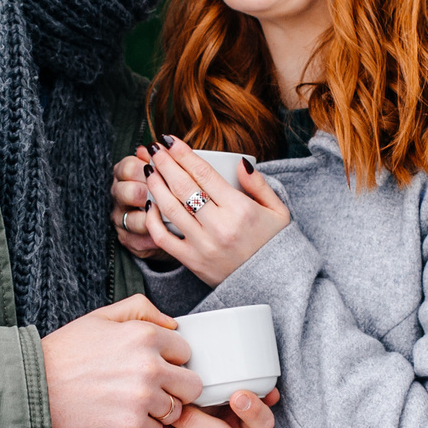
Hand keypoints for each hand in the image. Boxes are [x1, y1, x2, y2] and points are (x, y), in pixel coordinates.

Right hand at [40, 295, 205, 427]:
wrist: (33, 388)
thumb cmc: (65, 352)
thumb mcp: (101, 317)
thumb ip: (140, 310)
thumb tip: (172, 324)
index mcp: (144, 335)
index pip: (186, 351)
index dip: (171, 360)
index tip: (154, 367)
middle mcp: (149, 365)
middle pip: (192, 385)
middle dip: (175, 389)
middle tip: (152, 391)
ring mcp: (142, 398)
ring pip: (176, 412)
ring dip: (159, 412)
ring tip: (133, 406)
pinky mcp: (131, 426)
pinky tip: (123, 420)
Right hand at [110, 153, 164, 261]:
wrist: (168, 224)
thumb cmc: (167, 192)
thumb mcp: (167, 174)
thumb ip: (165, 161)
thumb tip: (162, 145)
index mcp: (125, 174)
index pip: (127, 167)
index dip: (144, 168)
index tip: (160, 169)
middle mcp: (119, 196)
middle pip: (126, 192)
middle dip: (147, 193)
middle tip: (165, 195)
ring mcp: (121, 219)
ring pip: (131, 219)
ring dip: (151, 219)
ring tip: (170, 218)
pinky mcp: (128, 240)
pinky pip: (138, 240)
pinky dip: (153, 238)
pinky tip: (168, 235)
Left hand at [139, 388, 277, 427]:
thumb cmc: (178, 415)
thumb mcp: (195, 396)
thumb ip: (203, 376)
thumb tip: (201, 340)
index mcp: (239, 426)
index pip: (262, 423)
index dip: (254, 411)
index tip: (238, 396)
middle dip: (195, 422)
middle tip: (174, 409)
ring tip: (155, 425)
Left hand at [140, 138, 289, 287]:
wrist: (272, 287)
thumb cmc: (274, 245)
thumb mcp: (278, 211)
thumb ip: (258, 184)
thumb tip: (239, 162)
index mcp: (240, 210)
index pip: (204, 174)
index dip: (183, 153)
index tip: (170, 140)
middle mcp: (219, 227)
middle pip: (183, 186)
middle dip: (164, 163)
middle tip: (154, 148)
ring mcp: (203, 245)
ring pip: (170, 208)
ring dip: (155, 185)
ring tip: (149, 169)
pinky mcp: (192, 262)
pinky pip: (163, 238)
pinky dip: (152, 219)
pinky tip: (150, 203)